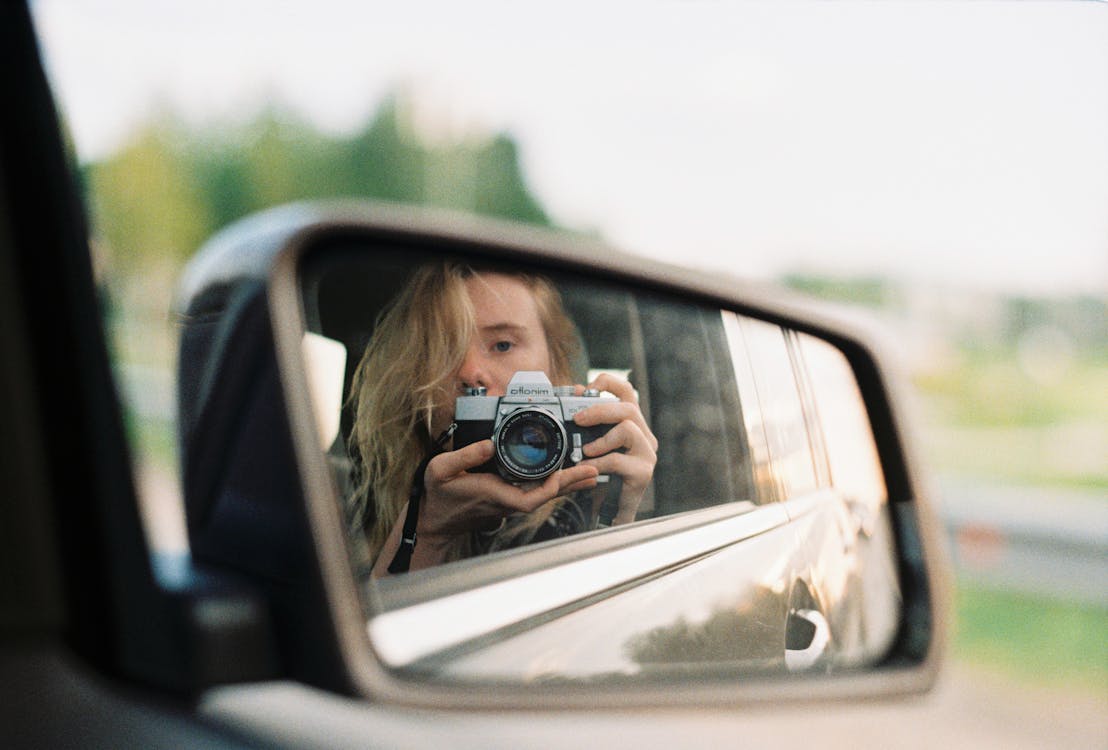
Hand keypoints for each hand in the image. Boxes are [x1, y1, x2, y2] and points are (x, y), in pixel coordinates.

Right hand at [419, 439, 598, 539]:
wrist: (435, 518)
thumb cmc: (439, 496)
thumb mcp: (441, 470)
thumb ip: (463, 456)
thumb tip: (488, 444)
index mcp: (495, 496)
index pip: (530, 499)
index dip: (549, 488)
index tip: (561, 472)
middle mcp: (508, 501)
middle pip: (546, 496)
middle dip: (571, 483)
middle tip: (593, 470)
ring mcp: (510, 501)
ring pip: (545, 494)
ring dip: (568, 482)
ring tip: (590, 472)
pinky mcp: (509, 498)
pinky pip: (537, 491)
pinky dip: (555, 482)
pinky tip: (567, 475)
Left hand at [572, 373, 657, 524]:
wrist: (609, 511)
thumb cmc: (598, 474)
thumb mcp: (589, 443)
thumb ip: (585, 423)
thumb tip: (573, 392)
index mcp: (632, 423)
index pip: (627, 392)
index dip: (609, 382)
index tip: (588, 386)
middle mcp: (644, 435)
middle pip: (628, 408)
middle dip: (600, 410)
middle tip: (578, 419)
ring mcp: (646, 454)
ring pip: (628, 429)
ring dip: (601, 437)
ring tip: (585, 450)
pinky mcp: (642, 473)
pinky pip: (618, 460)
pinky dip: (597, 462)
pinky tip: (586, 466)